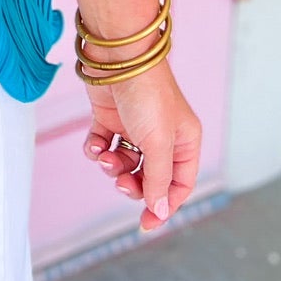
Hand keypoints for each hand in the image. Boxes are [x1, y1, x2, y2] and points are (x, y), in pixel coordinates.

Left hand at [83, 59, 201, 234]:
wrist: (117, 56)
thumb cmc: (147, 95)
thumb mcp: (158, 143)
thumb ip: (158, 180)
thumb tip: (160, 210)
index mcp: (184, 142)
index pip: (179, 185)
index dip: (164, 206)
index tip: (146, 224)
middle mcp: (162, 136)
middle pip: (149, 178)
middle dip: (133, 185)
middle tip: (120, 183)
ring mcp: (135, 127)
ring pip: (124, 163)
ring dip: (112, 166)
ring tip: (105, 157)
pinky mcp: (110, 119)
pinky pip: (103, 146)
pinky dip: (97, 149)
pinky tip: (96, 142)